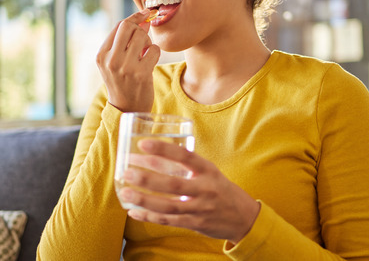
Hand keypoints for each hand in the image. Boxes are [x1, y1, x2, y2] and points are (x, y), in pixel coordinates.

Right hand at [96, 9, 160, 112]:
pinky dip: (155, 52)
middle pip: (129, 27)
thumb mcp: (115, 61)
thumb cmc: (123, 81)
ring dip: (148, 42)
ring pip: (142, 36)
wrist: (127, 108)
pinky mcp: (141, 74)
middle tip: (143, 39)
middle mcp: (111, 60)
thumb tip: (144, 19)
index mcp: (101, 55)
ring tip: (145, 53)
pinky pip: (154, 49)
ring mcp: (125, 67)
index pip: (119, 25)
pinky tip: (150, 61)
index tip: (145, 14)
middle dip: (140, 28)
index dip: (134, 18)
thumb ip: (125, 41)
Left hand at [118, 139, 260, 244]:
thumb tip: (154, 155)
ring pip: (168, 206)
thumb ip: (187, 166)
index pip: (185, 156)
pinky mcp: (195, 224)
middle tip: (127, 171)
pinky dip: (150, 217)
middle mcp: (205, 189)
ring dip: (144, 200)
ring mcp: (200, 208)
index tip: (142, 144)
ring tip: (125, 192)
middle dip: (148, 178)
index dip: (163, 150)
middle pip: (173, 184)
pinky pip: (169, 221)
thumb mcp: (209, 172)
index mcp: (208, 170)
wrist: (243, 217)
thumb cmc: (220, 189)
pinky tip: (134, 211)